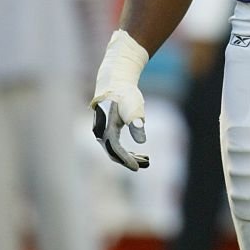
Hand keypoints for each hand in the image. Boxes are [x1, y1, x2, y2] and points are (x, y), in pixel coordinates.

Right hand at [91, 30, 149, 170]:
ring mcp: (102, 131)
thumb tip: (141, 141)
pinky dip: (125, 150)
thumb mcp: (134, 108)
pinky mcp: (106, 129)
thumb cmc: (125, 95)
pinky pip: (114, 144)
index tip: (138, 168)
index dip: (127, 160)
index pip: (116, 150)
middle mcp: (101, 132)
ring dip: (129, 156)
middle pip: (114, 153)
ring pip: (114, 150)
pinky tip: (138, 150)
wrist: (115, 81)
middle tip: (148, 163)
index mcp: (107, 128)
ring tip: (147, 159)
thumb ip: (137, 124)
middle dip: (130, 160)